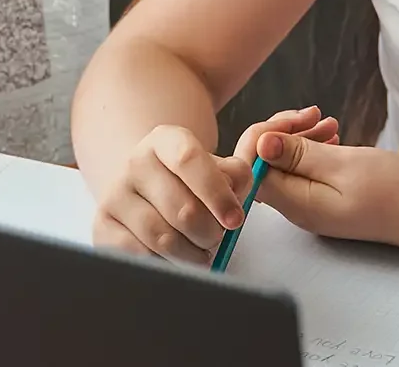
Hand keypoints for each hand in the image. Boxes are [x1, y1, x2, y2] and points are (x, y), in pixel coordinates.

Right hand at [91, 108, 338, 264]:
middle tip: (222, 238)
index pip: (190, 159)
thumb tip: (296, 134)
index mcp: (164, 140)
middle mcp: (134, 163)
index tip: (238, 219)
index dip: (218, 192)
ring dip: (194, 253)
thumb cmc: (193, 180)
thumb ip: (252, 158)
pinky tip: (178, 256)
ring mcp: (114, 195)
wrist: (142, 187)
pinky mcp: (102, 227)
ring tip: (205, 250)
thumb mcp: (220, 163)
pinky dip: (168, 265)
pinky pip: (141, 258)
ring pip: (164, 239)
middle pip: (182, 210)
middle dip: (212, 233)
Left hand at [252, 130, 398, 245]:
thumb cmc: (394, 191)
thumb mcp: (344, 165)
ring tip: (329, 122)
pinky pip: (306, 170)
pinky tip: (333, 136)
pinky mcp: (327, 199)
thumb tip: (261, 143)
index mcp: (295, 203)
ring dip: (301, 137)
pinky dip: (314, 149)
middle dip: (282, 133)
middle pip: (266, 164)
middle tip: (314, 115)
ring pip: (287, 163)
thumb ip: (299, 155)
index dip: (264, 136)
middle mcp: (297, 208)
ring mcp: (312, 205)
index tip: (296, 119)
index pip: (252, 167)